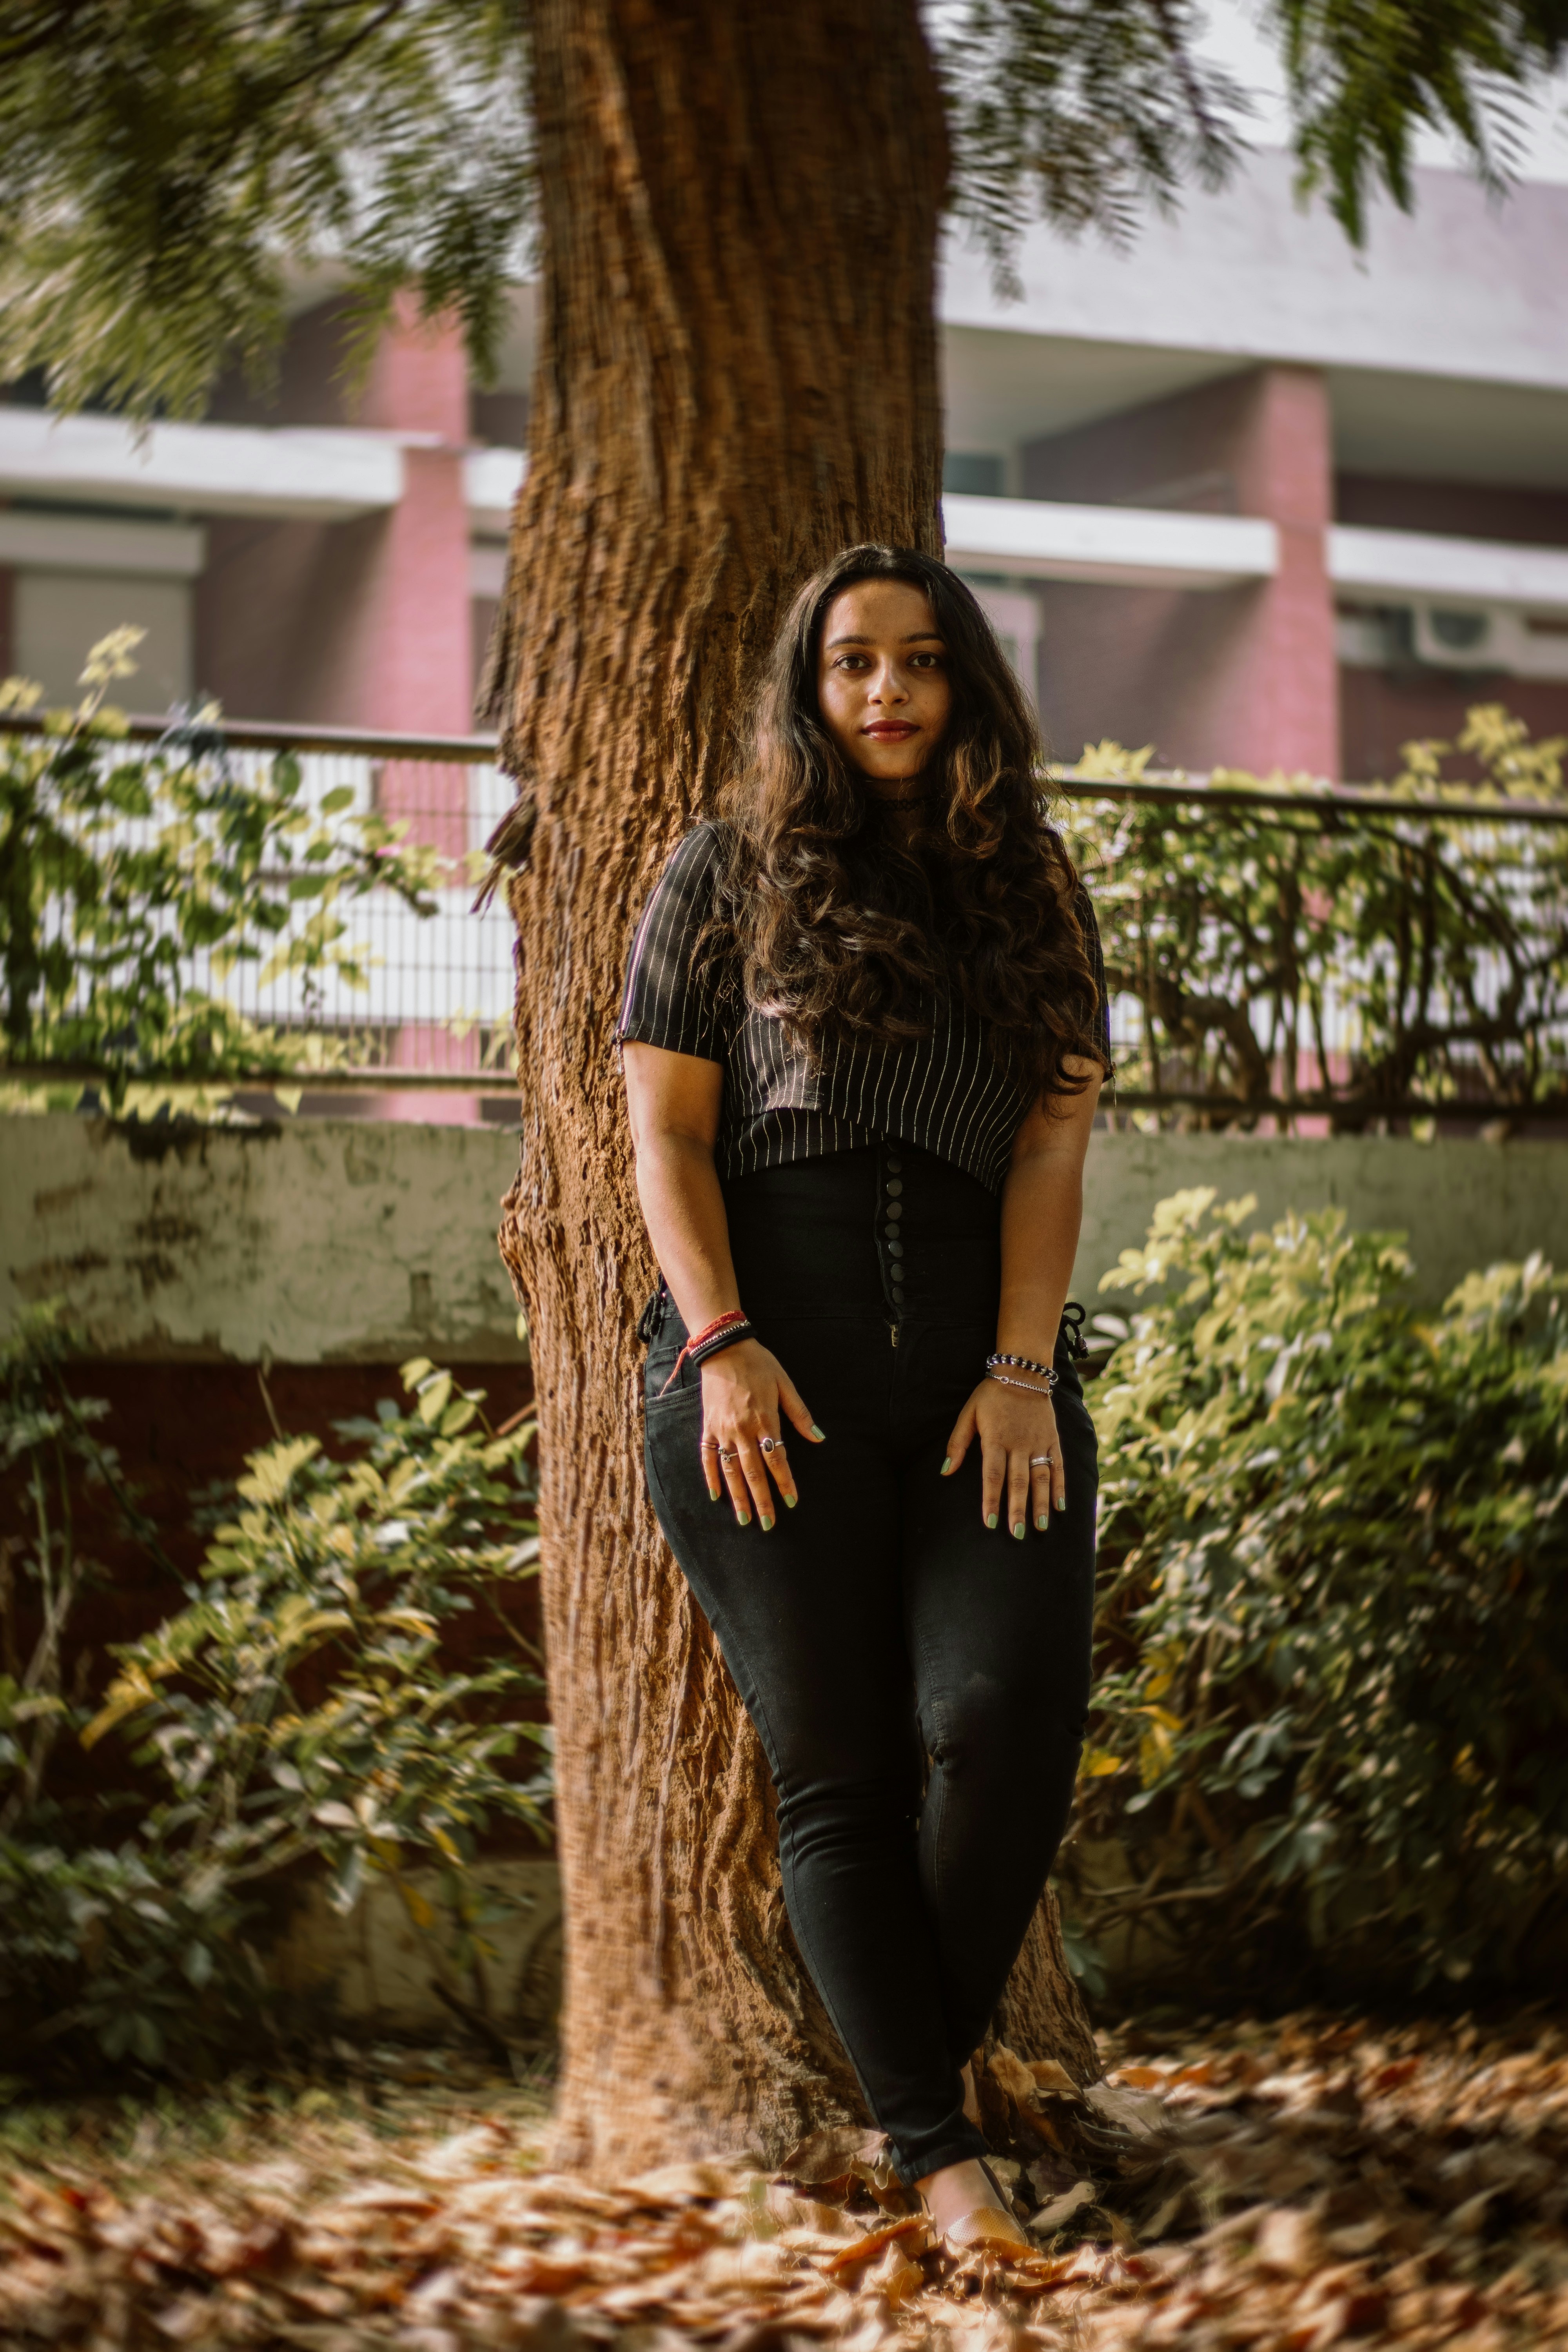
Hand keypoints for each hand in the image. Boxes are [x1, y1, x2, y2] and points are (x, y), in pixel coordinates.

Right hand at [699, 1339, 822, 1529]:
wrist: (724, 1348)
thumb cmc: (759, 1364)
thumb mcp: (785, 1384)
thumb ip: (800, 1414)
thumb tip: (819, 1438)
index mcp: (764, 1419)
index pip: (777, 1459)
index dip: (785, 1482)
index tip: (792, 1501)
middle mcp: (742, 1429)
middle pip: (754, 1472)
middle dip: (762, 1500)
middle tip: (769, 1524)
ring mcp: (723, 1430)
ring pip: (731, 1470)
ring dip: (738, 1496)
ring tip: (745, 1519)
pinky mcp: (708, 1426)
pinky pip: (708, 1456)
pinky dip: (711, 1477)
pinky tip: (717, 1495)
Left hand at [942, 1374, 1065, 1536]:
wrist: (1023, 1373)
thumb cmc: (990, 1396)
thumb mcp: (968, 1414)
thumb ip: (957, 1443)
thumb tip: (945, 1471)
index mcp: (995, 1439)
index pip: (993, 1475)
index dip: (991, 1500)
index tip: (990, 1522)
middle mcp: (1019, 1444)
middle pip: (1018, 1481)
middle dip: (1017, 1509)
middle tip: (1017, 1534)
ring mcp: (1038, 1443)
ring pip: (1041, 1477)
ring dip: (1041, 1503)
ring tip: (1040, 1527)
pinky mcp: (1052, 1440)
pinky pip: (1058, 1466)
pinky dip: (1060, 1487)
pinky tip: (1060, 1506)